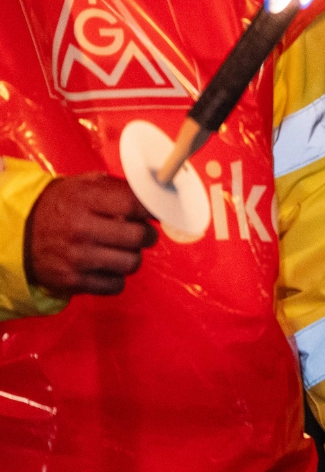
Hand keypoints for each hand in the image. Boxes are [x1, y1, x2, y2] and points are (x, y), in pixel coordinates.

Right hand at [24, 174, 157, 296]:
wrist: (20, 234)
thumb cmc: (61, 207)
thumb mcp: (84, 185)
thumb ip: (119, 188)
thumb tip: (156, 198)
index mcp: (85, 199)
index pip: (135, 204)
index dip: (153, 210)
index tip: (158, 214)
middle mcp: (80, 229)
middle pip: (138, 237)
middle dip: (147, 235)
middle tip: (142, 234)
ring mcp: (76, 257)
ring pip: (132, 263)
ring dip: (133, 257)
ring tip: (122, 250)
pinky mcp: (72, 281)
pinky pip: (116, 285)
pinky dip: (117, 278)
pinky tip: (107, 266)